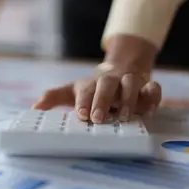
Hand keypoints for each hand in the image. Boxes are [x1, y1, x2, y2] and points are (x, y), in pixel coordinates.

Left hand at [32, 34, 161, 122]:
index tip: (82, 116)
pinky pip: (154, 89)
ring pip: (131, 84)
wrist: (120, 68)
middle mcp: (111, 81)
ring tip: (125, 118)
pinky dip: (153, 98)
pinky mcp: (148, 87)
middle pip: (107, 85)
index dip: (84, 102)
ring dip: (129, 100)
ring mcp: (130, 82)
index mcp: (91, 83)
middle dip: (102, 101)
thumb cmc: (93, 88)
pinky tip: (149, 112)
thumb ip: (53, 97)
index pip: (86, 90)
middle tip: (98, 119)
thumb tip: (34, 108)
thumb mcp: (73, 91)